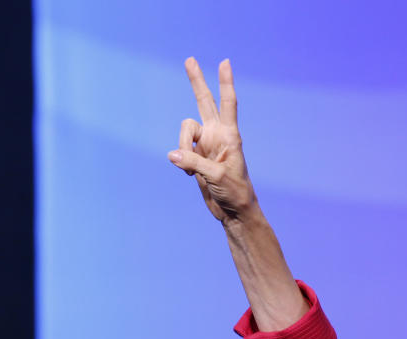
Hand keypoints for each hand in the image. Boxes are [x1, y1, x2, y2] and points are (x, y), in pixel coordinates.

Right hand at [168, 57, 256, 223]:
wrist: (233, 211)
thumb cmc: (234, 192)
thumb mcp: (215, 176)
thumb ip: (192, 162)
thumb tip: (171, 154)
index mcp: (230, 136)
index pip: (228, 103)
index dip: (225, 83)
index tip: (225, 62)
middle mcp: (217, 135)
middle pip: (204, 102)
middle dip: (197, 81)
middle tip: (190, 59)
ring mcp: (205, 144)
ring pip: (184, 130)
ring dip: (182, 147)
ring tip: (191, 169)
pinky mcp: (195, 156)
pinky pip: (179, 149)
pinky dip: (180, 160)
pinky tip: (190, 175)